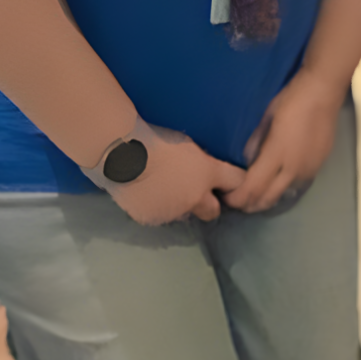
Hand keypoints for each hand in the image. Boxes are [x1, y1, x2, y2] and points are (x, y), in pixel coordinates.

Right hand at [109, 124, 248, 226]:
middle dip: (209, 204)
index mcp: (208, 174)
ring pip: (184, 215)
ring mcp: (174, 212)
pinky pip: (160, 216)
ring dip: (180, 205)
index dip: (233, 181)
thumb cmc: (156, 140)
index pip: (236, 181)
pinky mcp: (153, 219)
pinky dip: (158, 208)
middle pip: (213, 211)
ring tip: (164, 189)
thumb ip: (200, 162)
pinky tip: (147, 194)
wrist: (124, 156)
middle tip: (197, 192)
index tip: (227, 180)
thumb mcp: (186, 144)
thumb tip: (204, 168)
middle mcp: (196, 198)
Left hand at [230, 69, 346, 213]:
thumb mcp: (266, 119)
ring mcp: (308, 170)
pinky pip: (296, 185)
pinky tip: (276, 182)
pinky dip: (283, 189)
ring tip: (255, 195)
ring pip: (283, 196)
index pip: (252, 188)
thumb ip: (254, 143)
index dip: (237, 198)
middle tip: (238, 201)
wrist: (323, 91)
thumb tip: (246, 162)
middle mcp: (293, 169)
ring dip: (267, 199)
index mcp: (276, 154)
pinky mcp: (318, 166)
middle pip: (267, 199)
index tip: (227, 197)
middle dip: (249, 204)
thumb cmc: (291, 100)